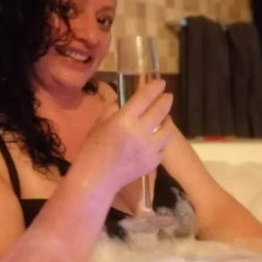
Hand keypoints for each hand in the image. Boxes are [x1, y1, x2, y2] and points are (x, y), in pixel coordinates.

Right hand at [73, 79, 173, 193]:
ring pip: (168, 129)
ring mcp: (150, 149)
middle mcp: (140, 132)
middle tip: (167, 96)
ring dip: (166, 121)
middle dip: (165, 100)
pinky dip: (160, 140)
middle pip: (161, 110)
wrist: (96, 178)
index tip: (161, 83)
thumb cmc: (93, 149)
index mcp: (124, 120)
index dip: (155, 87)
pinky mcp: (154, 162)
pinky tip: (155, 138)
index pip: (145, 97)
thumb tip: (126, 101)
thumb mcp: (100, 123)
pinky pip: (163, 146)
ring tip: (162, 118)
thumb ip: (114, 109)